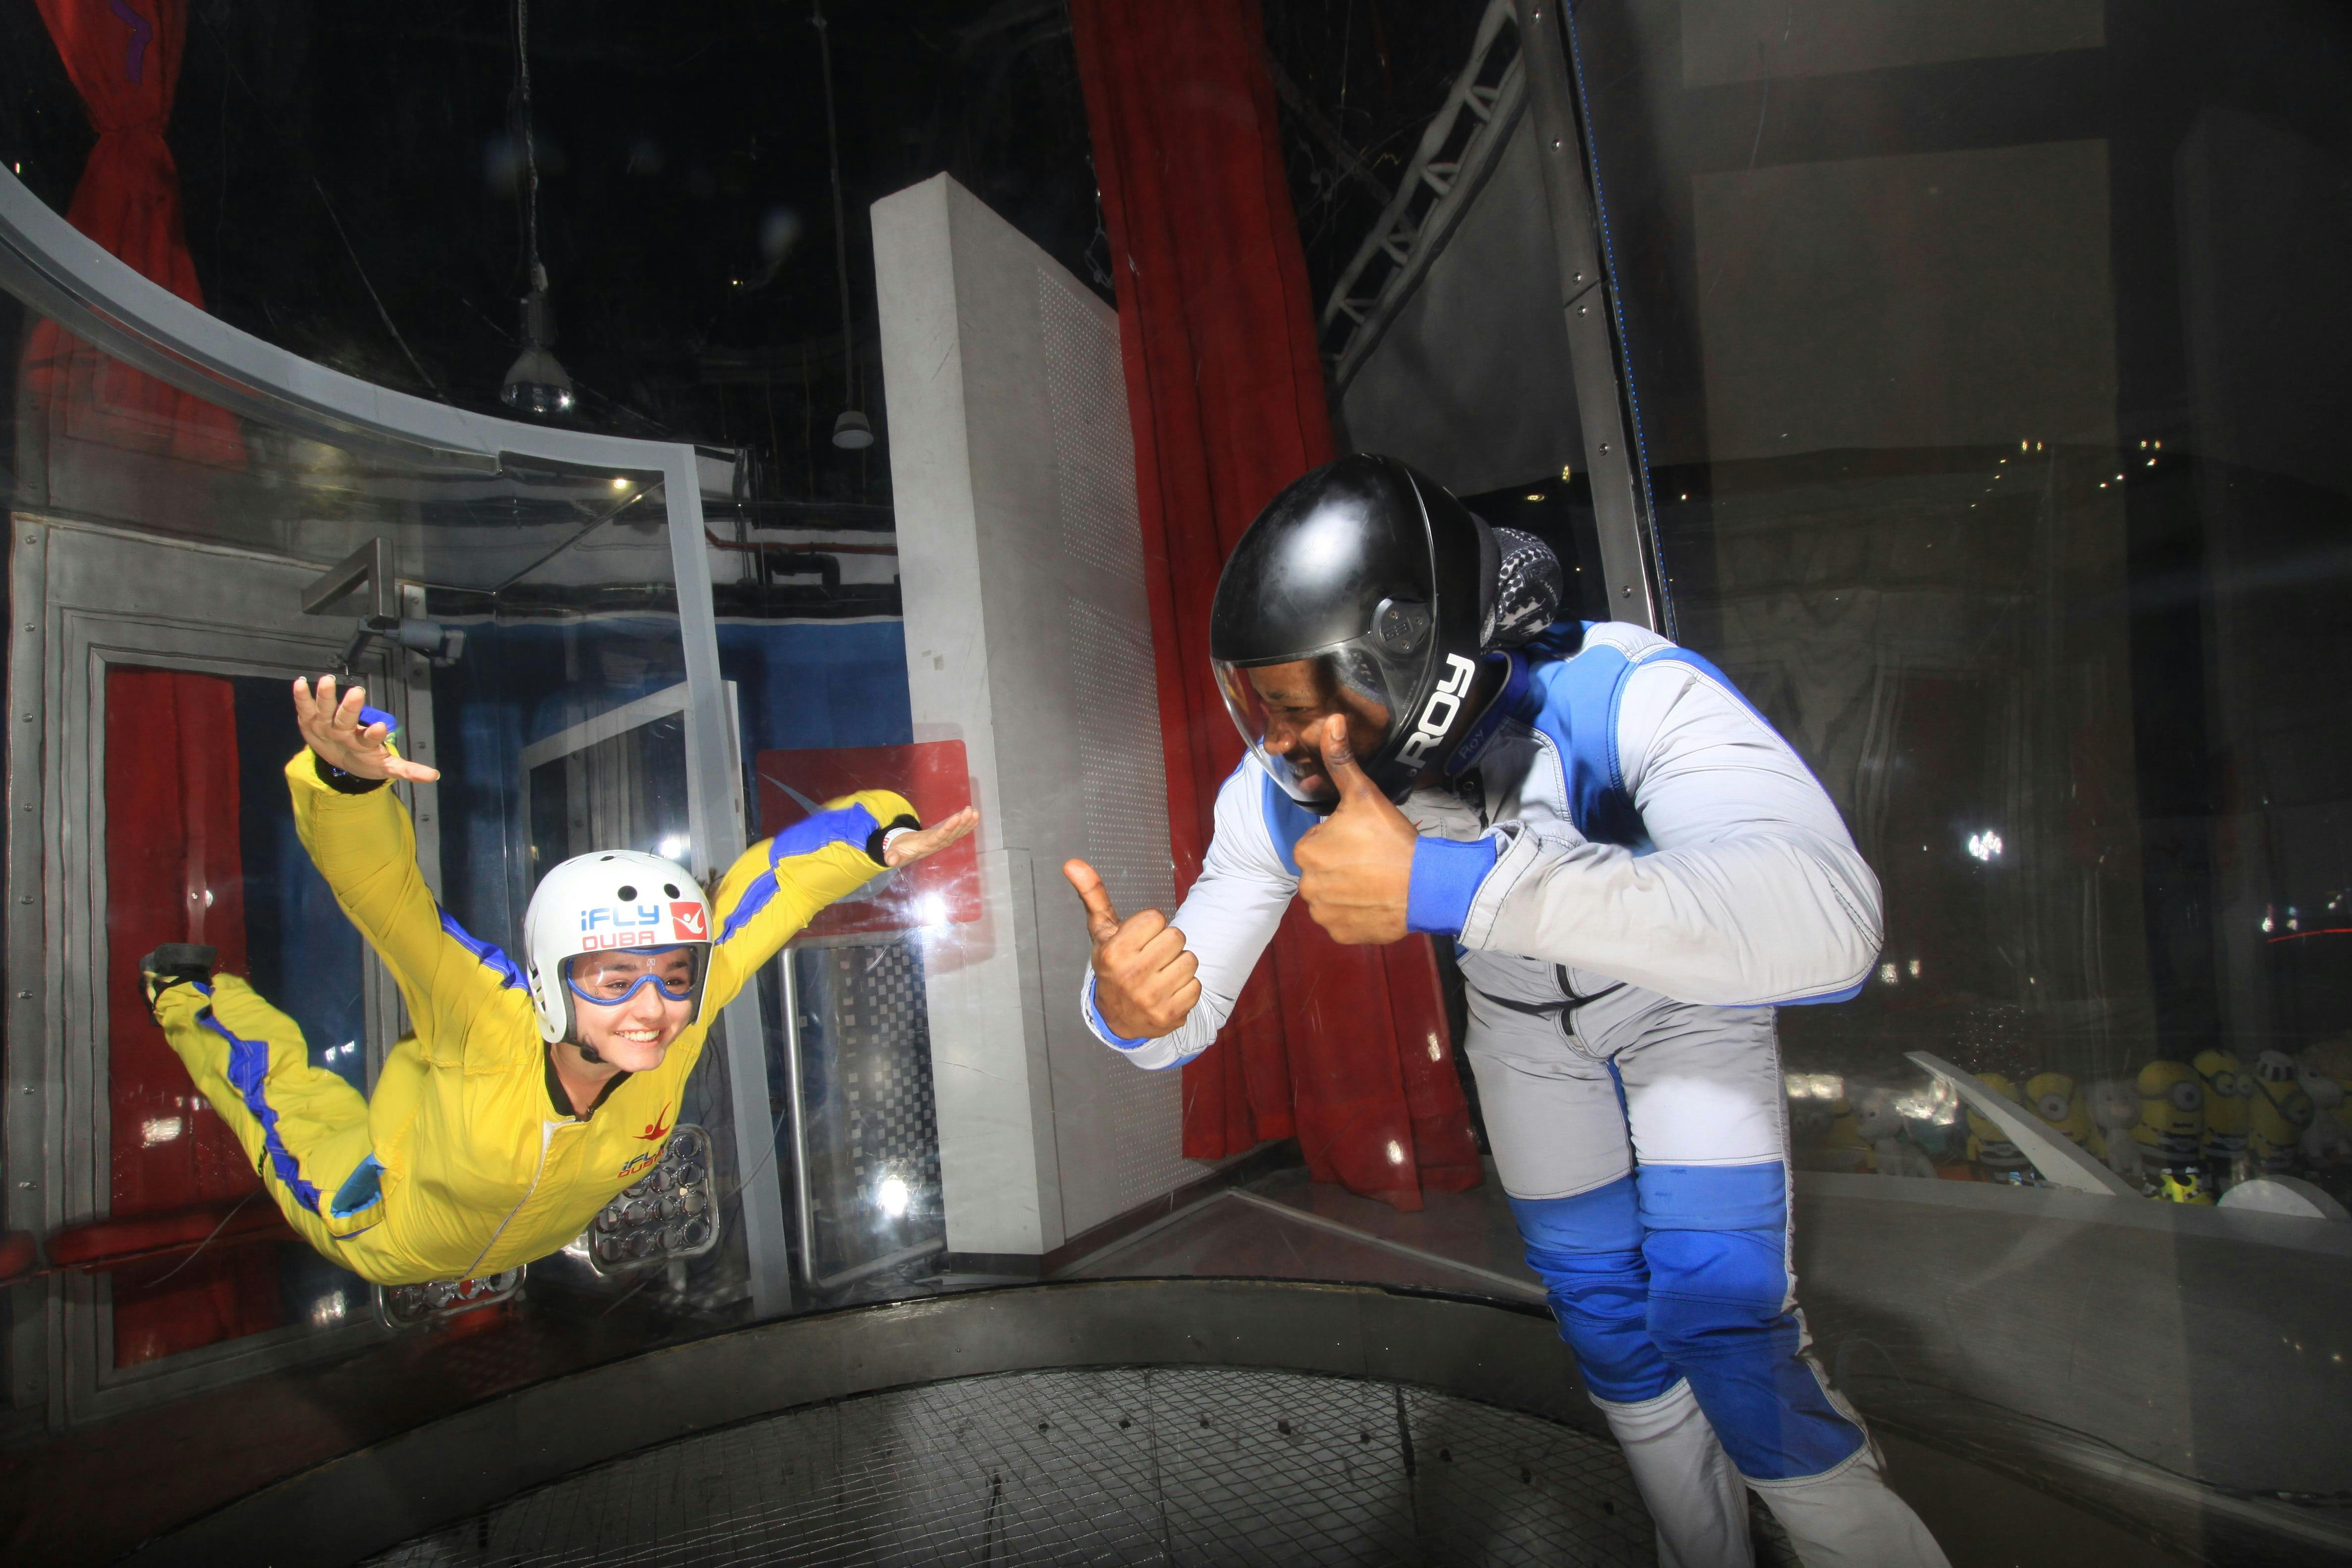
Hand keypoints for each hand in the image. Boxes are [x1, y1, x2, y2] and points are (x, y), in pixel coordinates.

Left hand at [291, 675, 439, 782]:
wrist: (336, 763)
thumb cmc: (365, 759)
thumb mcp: (386, 767)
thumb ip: (408, 770)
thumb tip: (435, 776)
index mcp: (362, 748)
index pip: (368, 742)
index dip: (373, 735)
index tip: (381, 727)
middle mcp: (342, 738)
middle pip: (344, 723)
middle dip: (350, 708)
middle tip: (357, 692)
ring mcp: (324, 730)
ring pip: (323, 713)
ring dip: (324, 698)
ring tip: (327, 680)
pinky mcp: (310, 723)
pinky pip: (304, 709)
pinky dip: (301, 697)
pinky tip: (300, 682)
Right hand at [883, 806, 978, 868]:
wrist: (903, 852)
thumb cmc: (898, 850)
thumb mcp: (893, 853)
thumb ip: (892, 856)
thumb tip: (890, 860)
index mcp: (925, 847)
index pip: (938, 838)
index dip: (948, 829)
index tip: (956, 818)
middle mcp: (937, 845)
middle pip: (951, 834)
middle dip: (961, 824)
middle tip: (970, 812)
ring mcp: (941, 842)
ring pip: (956, 833)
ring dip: (966, 823)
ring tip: (975, 812)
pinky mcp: (943, 837)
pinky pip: (956, 831)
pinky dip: (966, 825)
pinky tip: (974, 817)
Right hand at [1063, 858, 1198, 1038]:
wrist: (1118, 1018)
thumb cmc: (1113, 966)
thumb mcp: (1102, 931)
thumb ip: (1093, 895)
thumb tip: (1072, 863)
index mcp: (1114, 952)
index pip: (1156, 918)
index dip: (1150, 926)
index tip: (1139, 940)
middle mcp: (1131, 976)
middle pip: (1176, 937)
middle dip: (1167, 944)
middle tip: (1151, 957)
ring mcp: (1150, 998)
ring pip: (1190, 960)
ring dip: (1179, 965)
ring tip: (1160, 974)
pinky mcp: (1170, 1015)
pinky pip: (1196, 986)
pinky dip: (1186, 988)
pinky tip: (1168, 992)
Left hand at [1293, 719, 1415, 944]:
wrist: (1425, 885)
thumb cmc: (1392, 838)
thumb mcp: (1364, 794)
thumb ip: (1341, 760)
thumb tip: (1331, 718)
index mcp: (1306, 852)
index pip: (1317, 843)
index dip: (1341, 839)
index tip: (1364, 840)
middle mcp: (1307, 886)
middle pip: (1323, 870)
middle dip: (1344, 865)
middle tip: (1373, 860)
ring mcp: (1324, 914)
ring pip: (1332, 896)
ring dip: (1349, 890)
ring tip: (1377, 880)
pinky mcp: (1341, 934)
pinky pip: (1344, 921)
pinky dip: (1357, 914)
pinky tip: (1377, 901)